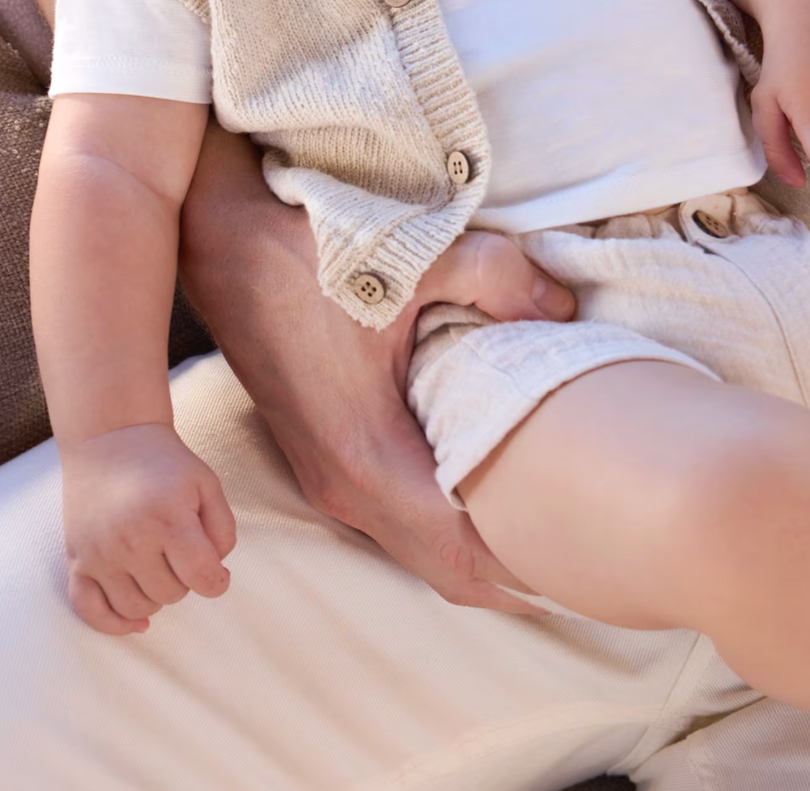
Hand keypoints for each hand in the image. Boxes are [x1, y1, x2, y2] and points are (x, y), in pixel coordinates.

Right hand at [60, 422, 235, 635]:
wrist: (110, 440)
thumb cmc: (164, 463)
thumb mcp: (206, 483)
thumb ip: (223, 529)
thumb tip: (216, 572)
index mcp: (168, 519)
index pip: (202, 579)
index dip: (217, 582)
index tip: (216, 573)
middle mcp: (130, 540)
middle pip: (171, 596)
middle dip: (183, 580)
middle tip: (178, 552)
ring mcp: (99, 553)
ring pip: (136, 609)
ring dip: (154, 597)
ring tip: (157, 567)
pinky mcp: (76, 561)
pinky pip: (89, 611)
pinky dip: (113, 624)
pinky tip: (135, 622)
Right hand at [178, 120, 574, 613]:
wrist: (220, 237)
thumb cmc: (307, 250)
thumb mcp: (411, 253)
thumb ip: (498, 278)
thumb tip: (562, 310)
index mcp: (365, 455)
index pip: (460, 553)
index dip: (528, 567)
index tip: (589, 560)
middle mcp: (341, 484)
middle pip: (442, 568)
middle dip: (514, 572)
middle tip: (588, 557)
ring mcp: (325, 474)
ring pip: (416, 546)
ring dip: (478, 547)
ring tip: (550, 523)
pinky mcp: (321, 452)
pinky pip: (396, 516)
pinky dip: (446, 520)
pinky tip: (488, 484)